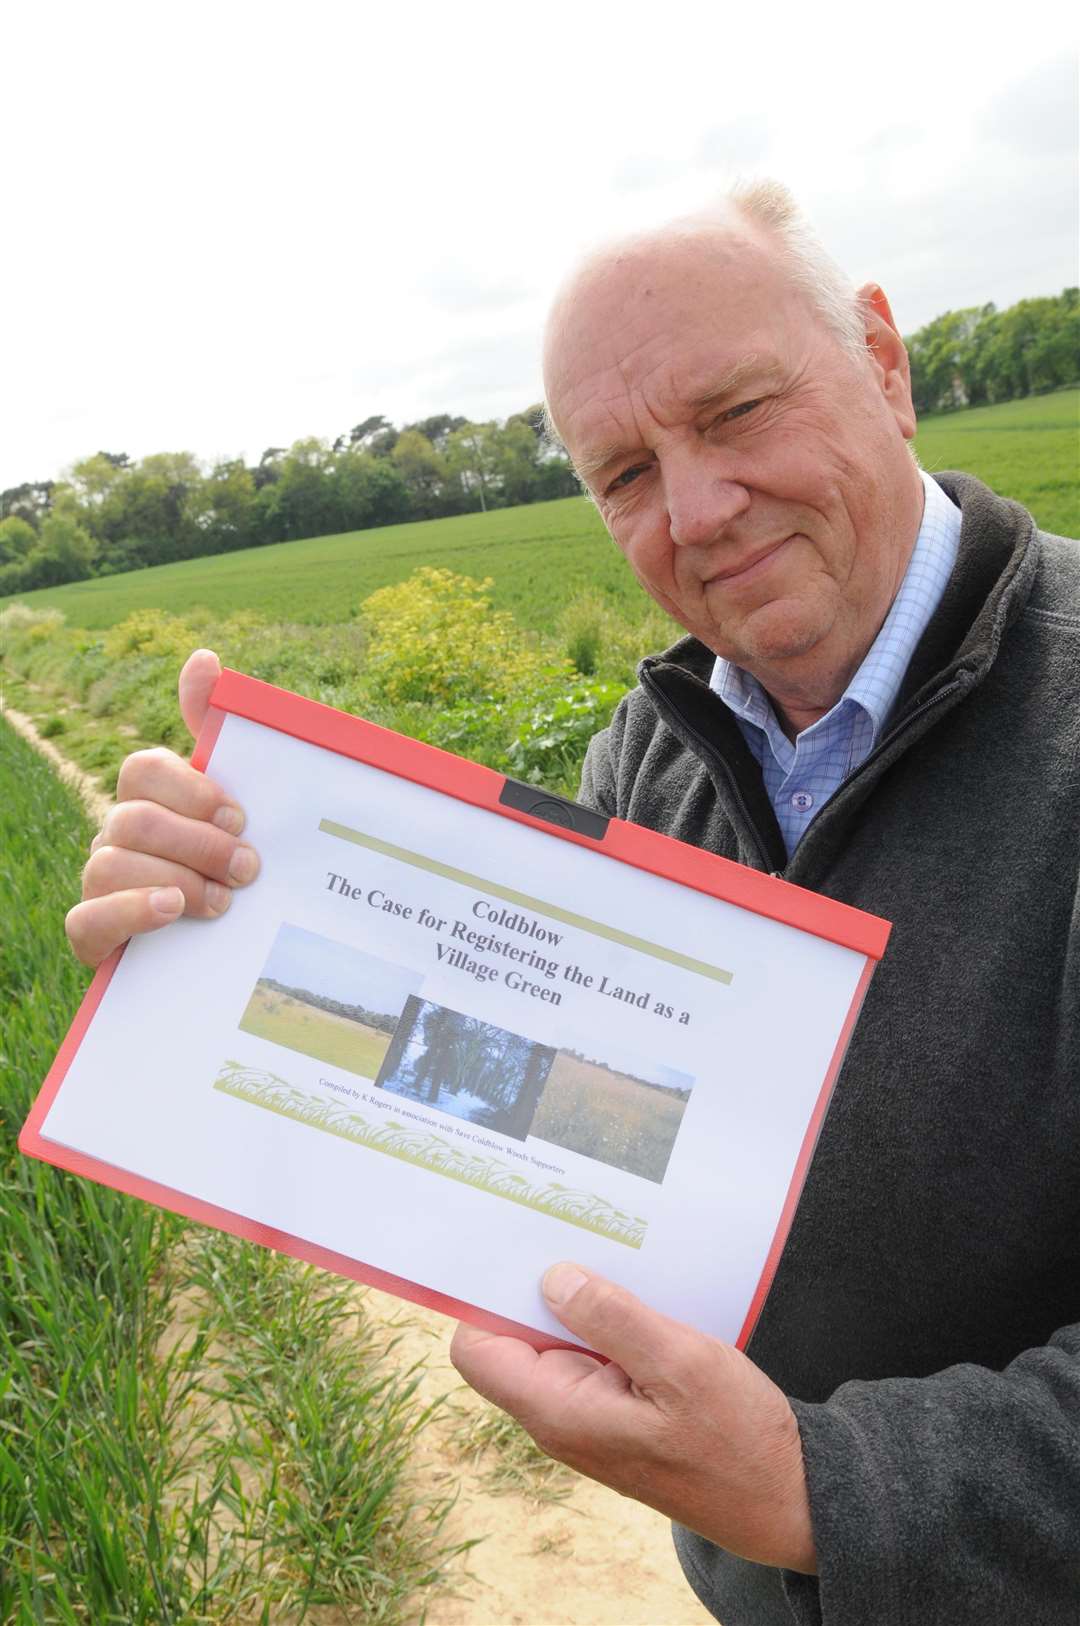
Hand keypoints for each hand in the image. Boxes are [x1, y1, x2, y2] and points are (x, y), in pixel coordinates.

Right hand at [66, 649, 260, 966]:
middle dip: (198, 843)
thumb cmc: (232, 863)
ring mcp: (99, 882)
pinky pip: (88, 918)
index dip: (190, 789)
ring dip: (176, 880)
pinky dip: (132, 911)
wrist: (228, 943)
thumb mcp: (241, 806)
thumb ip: (222, 734)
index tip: (240, 816)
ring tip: (224, 901)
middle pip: (134, 820)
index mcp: (150, 798)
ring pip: (110, 863)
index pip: (144, 769)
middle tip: (248, 867)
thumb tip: (203, 658)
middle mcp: (116, 834)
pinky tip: (171, 910)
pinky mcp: (92, 934)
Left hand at [451, 1263, 815, 1573]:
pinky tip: (639, 1296)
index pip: (478, 1349)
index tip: (515, 1246)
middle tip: (573, 1231)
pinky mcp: (616, 1412)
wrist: (783, 1499)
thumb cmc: (736, 1439)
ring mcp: (587, 1416)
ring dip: (579, 1302)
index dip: (486, 1296)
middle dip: (538, 1287)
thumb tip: (552, 1278)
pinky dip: (607, 1324)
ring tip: (613, 1256)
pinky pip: (592, 1356)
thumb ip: (613, 1321)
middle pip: (514, 1338)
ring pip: (557, 1343)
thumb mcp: (681, 1365)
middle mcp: (560, 1417)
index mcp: (559, 1411)